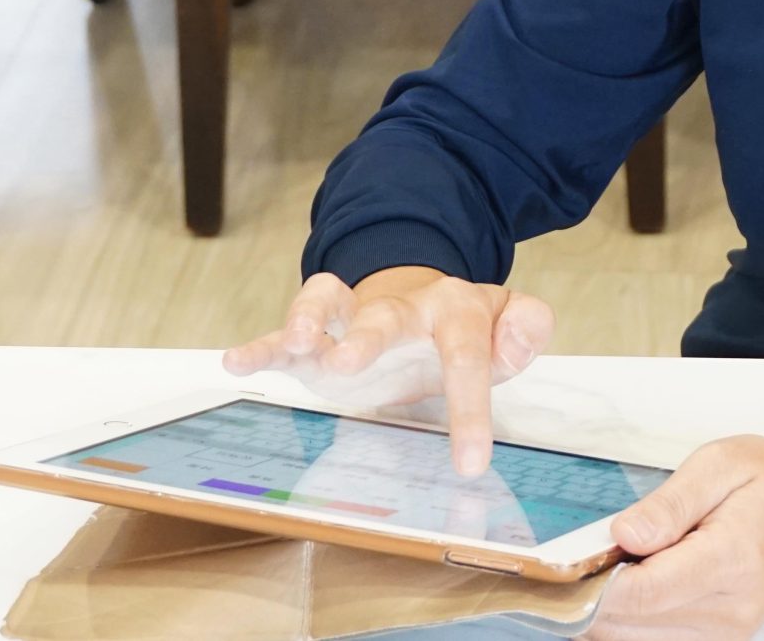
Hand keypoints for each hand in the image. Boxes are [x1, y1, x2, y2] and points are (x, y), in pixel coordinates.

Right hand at [222, 267, 554, 475]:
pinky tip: (236, 362)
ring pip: (324, 301)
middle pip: (384, 316)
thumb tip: (520, 339)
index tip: (471, 463)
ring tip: (293, 345)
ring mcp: (354, 317)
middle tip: (347, 364)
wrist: (421, 299)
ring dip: (306, 318)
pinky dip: (261, 346)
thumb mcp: (505, 324)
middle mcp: (400, 307)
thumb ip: (527, 325)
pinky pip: (284, 333)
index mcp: (453, 309)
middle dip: (364, 336)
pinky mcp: (319, 336)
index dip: (469, 408)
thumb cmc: (464, 328)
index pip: (465, 355)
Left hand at [592, 439, 763, 640]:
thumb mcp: (720, 463)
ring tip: (604, 569)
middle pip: (633, 624)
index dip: (595, 584)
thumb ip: (670, 502)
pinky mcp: (719, 640)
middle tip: (573, 562)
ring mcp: (726, 632)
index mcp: (731, 558)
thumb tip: (625, 535)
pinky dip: (629, 620)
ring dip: (608, 611)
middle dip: (592, 596)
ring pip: (637, 640)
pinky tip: (625, 588)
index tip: (563, 566)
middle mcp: (730, 608)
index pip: (645, 591)